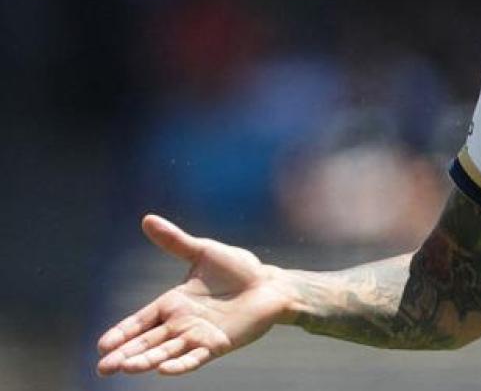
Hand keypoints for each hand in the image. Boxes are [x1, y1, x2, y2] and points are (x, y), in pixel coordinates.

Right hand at [97, 215, 290, 375]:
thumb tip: (147, 218)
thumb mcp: (202, 252)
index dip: (122, 333)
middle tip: (103, 368)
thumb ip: (175, 240)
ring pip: (167, 351)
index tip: (102, 346)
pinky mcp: (218, 344)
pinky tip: (165, 370)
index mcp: (172, 303)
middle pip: (147, 342)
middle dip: (125, 354)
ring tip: (127, 368)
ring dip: (147, 361)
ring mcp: (198, 336)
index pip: (140, 321)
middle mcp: (181, 323)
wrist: (269, 283)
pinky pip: (196, 357)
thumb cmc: (237, 268)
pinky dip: (181, 364)